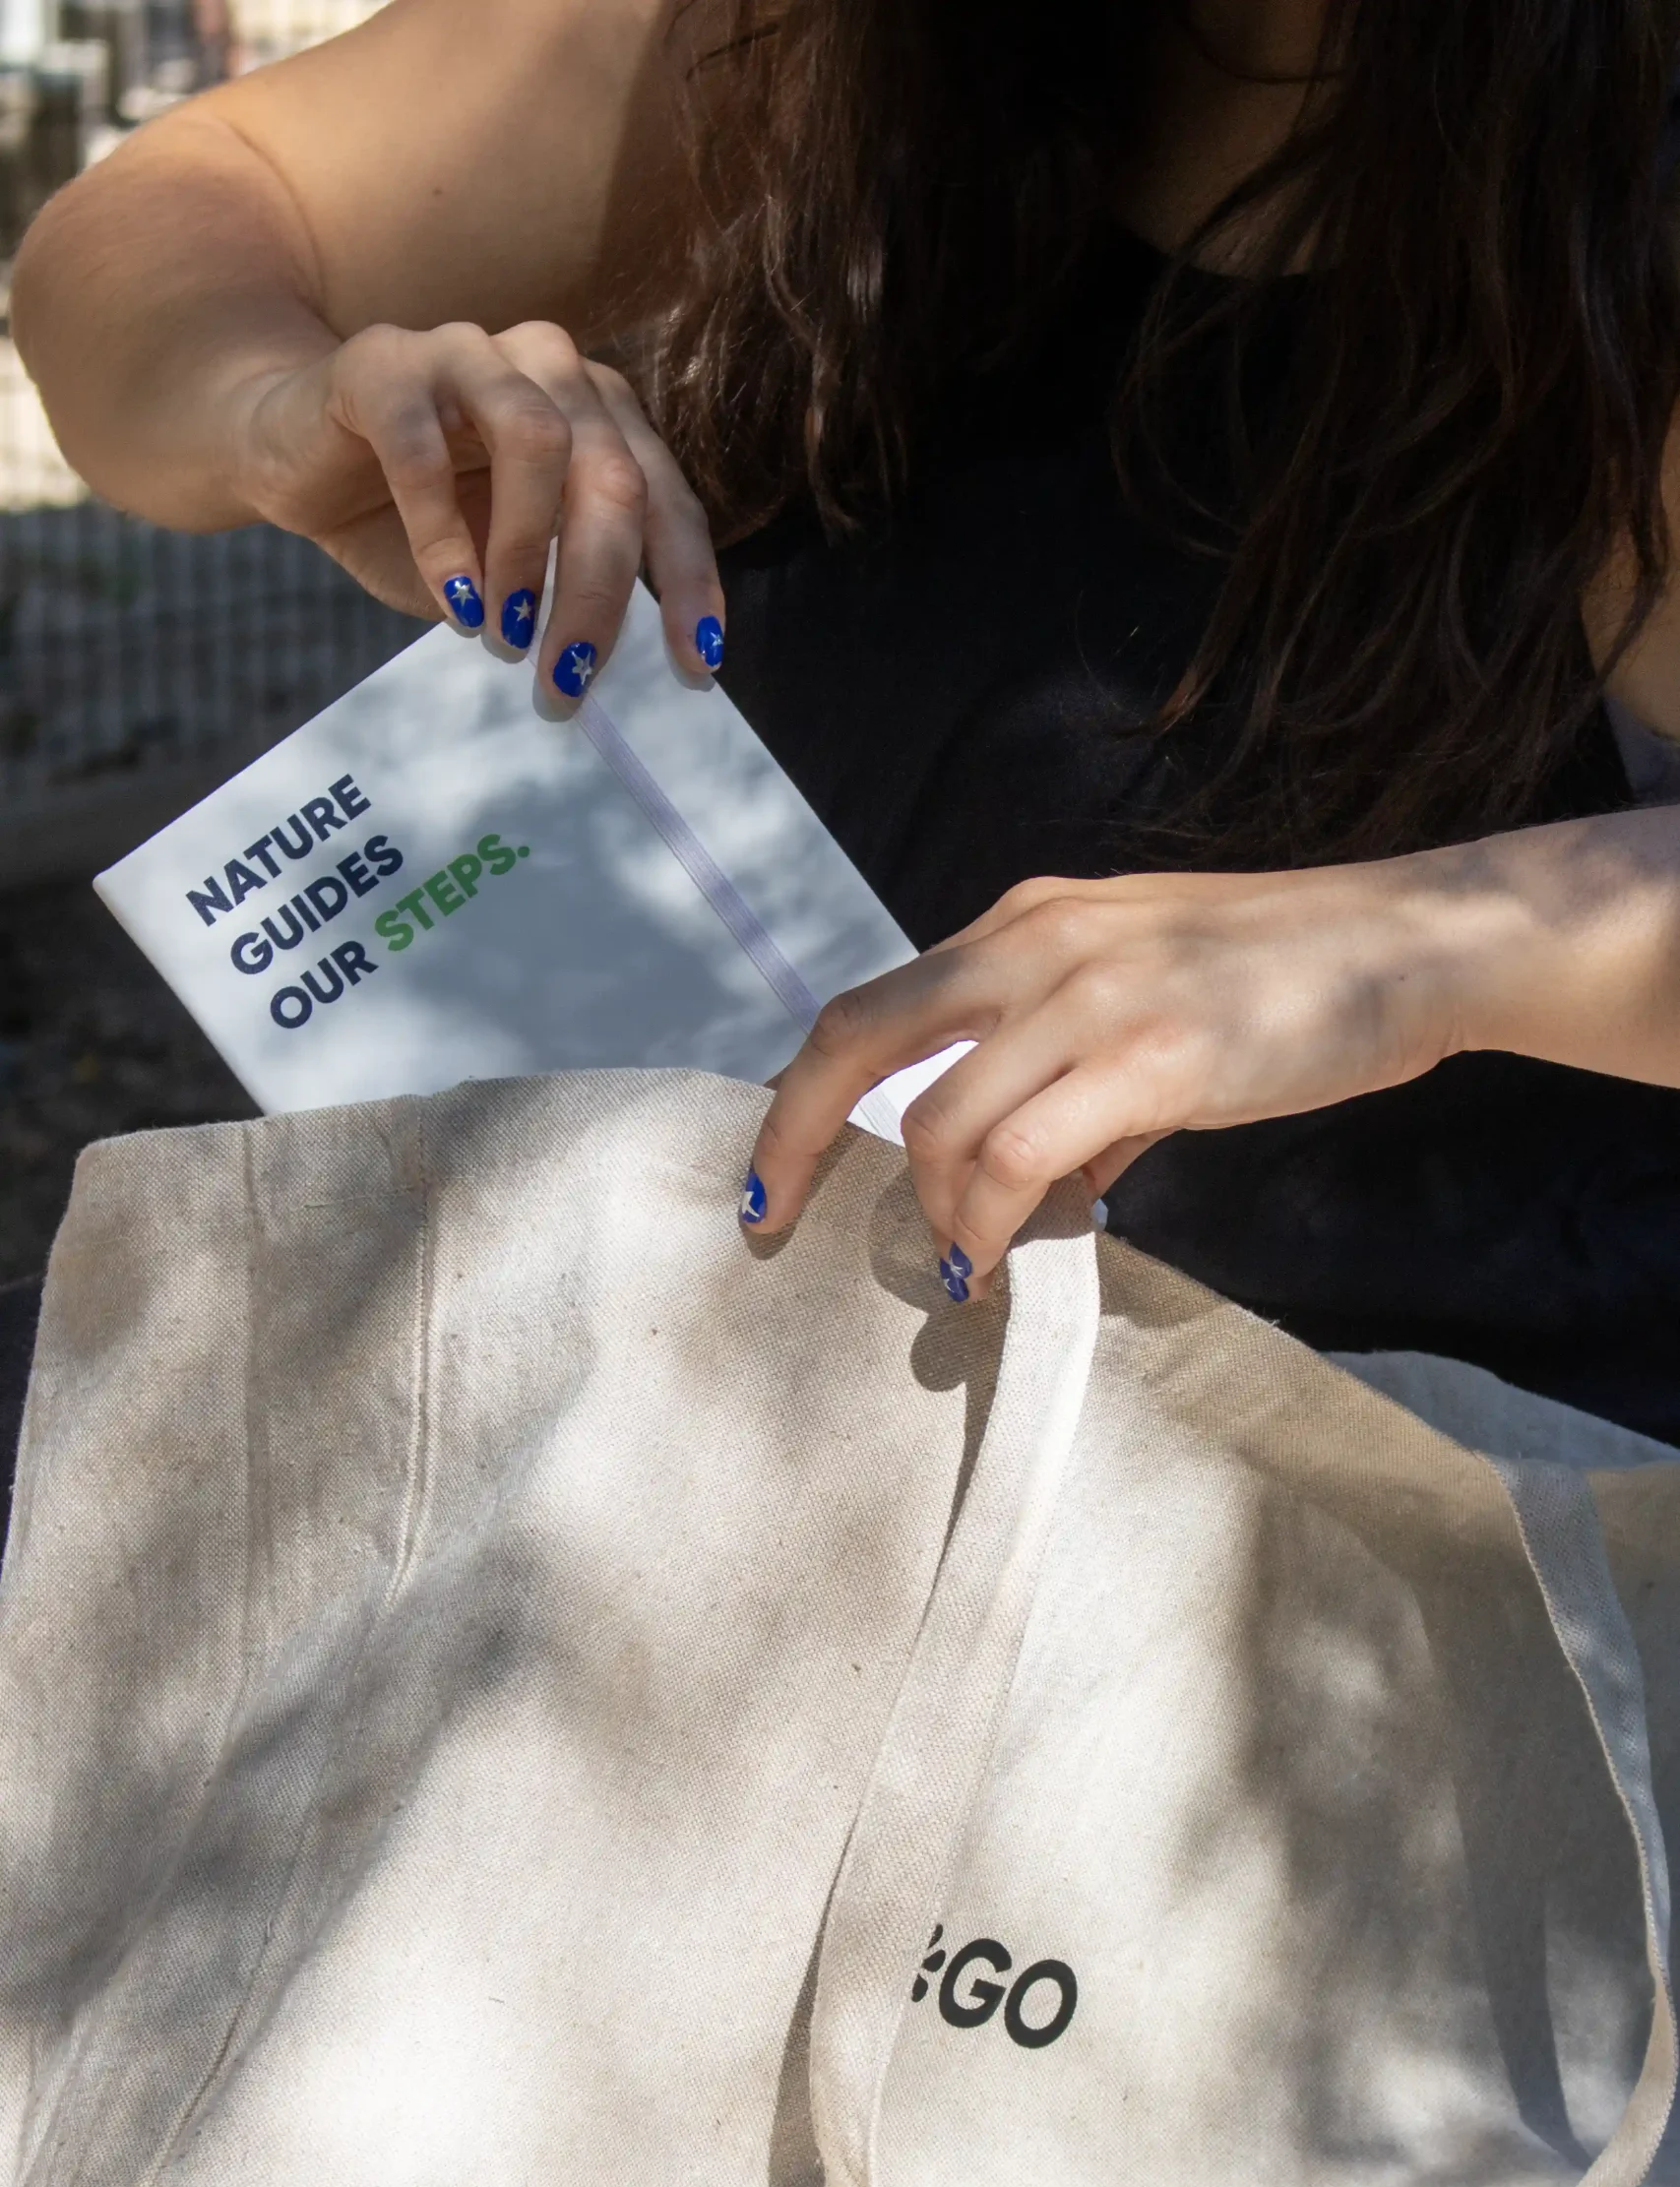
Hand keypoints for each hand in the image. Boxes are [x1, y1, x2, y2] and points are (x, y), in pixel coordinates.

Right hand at [228, 318, 723, 701]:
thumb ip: (557, 600)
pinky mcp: (384, 364)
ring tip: (507, 636)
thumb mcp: (500, 575)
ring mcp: (469, 353)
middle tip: (569, 678)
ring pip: (537, 441)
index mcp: (597, 414)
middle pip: (611, 474)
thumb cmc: (408, 520)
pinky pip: (423, 449)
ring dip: (528, 554)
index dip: (687, 579)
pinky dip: (443, 536)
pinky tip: (450, 602)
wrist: (286, 452)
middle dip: (600, 590)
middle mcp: (549, 368)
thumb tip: (603, 672)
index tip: (695, 662)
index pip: (665, 496)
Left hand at [743, 855, 1489, 1297]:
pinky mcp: (1154, 1057)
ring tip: (961, 1260)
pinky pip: (1022, 1158)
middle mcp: (1039, 943)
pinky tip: (1000, 1259)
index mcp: (1027, 922)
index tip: (772, 1166)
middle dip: (796, 1135)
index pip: (873, 1004)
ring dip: (934, 1212)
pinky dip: (989, 1224)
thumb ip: (1074, 1075)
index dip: (802, 1089)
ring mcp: (1093, 995)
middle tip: (775, 1216)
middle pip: (858, 1036)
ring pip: (941, 1122)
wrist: (1414, 946)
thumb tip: (1041, 1183)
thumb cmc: (1288, 978)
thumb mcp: (1149, 993)